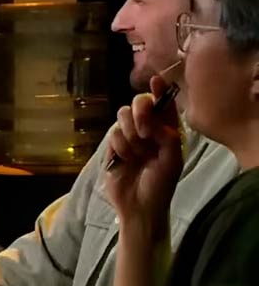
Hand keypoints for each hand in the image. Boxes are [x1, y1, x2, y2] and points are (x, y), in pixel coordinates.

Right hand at [104, 75, 181, 226]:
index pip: (164, 103)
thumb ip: (168, 136)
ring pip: (122, 117)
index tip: (156, 80)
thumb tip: (151, 121)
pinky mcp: (113, 145)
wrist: (138, 206)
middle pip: (139, 103)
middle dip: (140, 114)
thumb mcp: (172, 160)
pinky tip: (125, 161)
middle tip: (145, 132)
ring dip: (130, 136)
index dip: (160, 90)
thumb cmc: (161, 185)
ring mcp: (129, 136)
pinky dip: (120, 147)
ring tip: (137, 155)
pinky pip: (113, 134)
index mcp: (168, 130)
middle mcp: (148, 129)